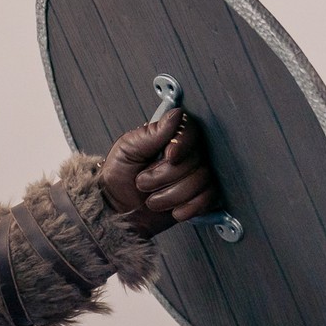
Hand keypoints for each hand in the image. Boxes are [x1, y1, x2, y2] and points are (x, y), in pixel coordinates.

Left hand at [98, 108, 219, 236]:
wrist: (117, 209)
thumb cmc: (119, 174)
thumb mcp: (128, 148)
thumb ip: (152, 133)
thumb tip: (176, 114)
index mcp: (169, 136)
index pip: (191, 130)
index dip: (183, 144)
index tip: (170, 157)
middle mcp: (187, 153)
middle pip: (196, 159)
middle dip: (165, 177)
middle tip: (142, 183)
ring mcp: (195, 175)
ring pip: (201, 180)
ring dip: (172, 195)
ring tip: (151, 200)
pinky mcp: (200, 196)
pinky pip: (208, 198)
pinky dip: (189, 207)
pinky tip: (173, 211)